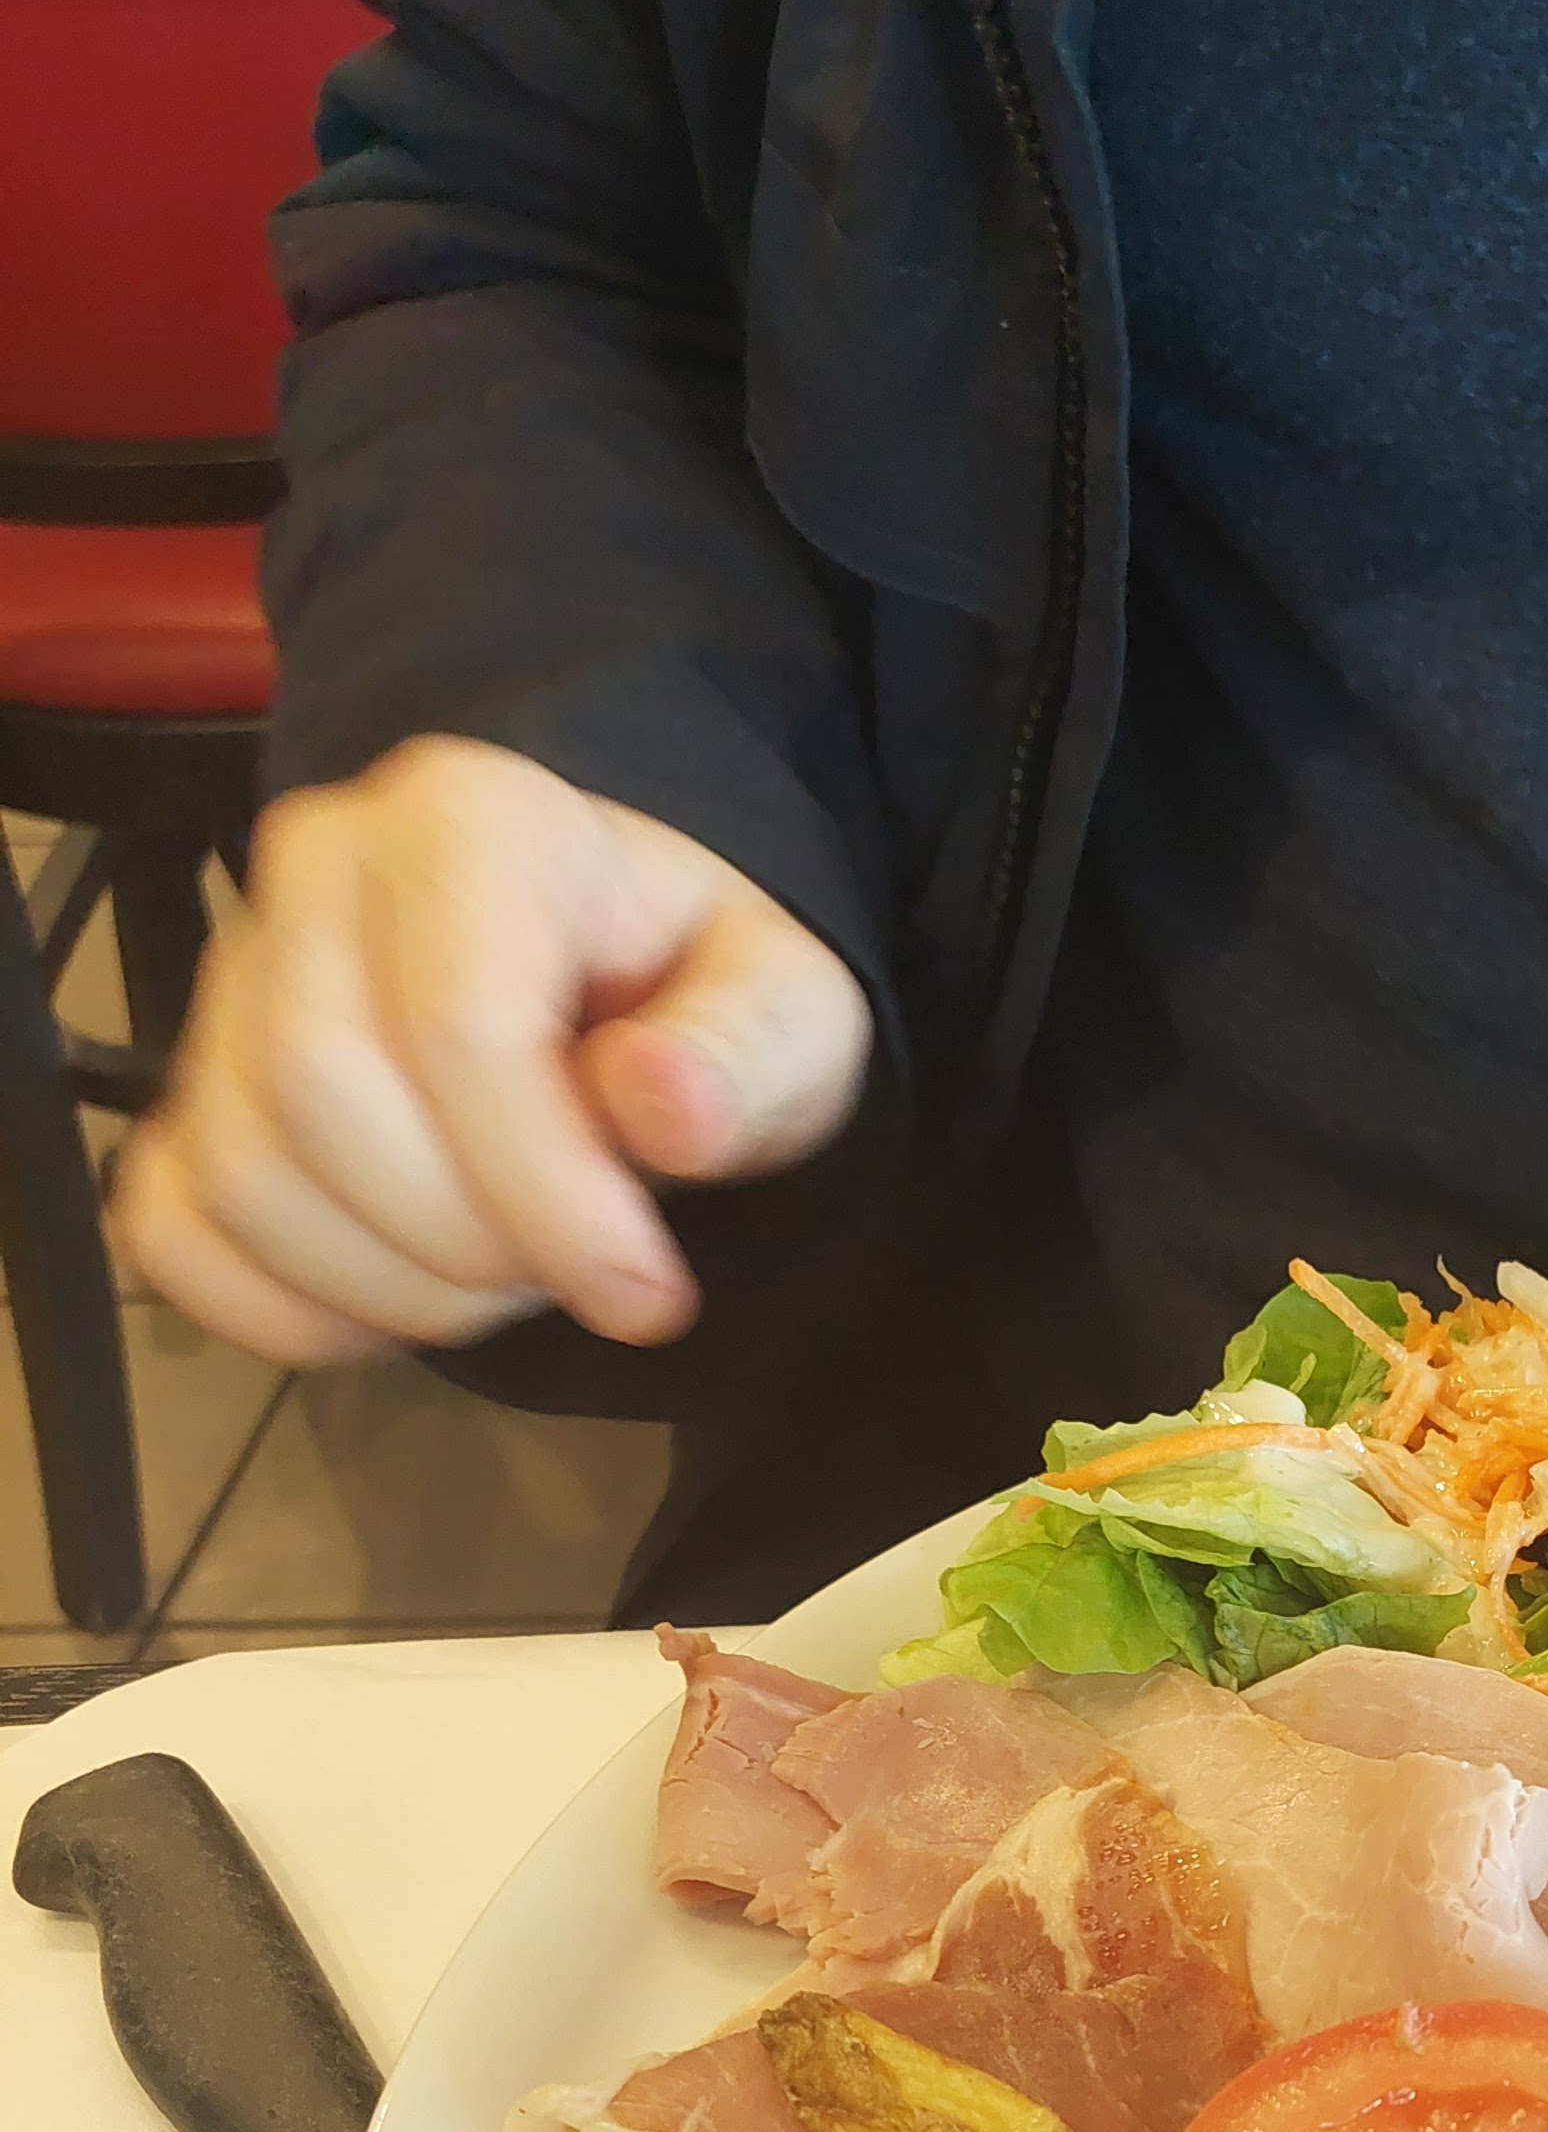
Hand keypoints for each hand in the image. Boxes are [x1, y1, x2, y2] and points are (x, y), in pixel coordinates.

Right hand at [113, 737, 874, 1364]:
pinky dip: (283, 1310)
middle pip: (320, 1096)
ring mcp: (231, 979)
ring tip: (507, 1272)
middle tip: (571, 1273)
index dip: (547, 1192)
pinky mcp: (191, 1087)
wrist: (612, 985)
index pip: (458, 1024)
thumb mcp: (788, 1008)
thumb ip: (747, 1051)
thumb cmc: (694, 990)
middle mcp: (318, 869)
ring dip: (390, 1287)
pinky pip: (176, 1228)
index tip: (643, 1293)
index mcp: (472, 822)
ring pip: (246, 1174)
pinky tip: (399, 1300)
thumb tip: (665, 1106)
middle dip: (463, 1240)